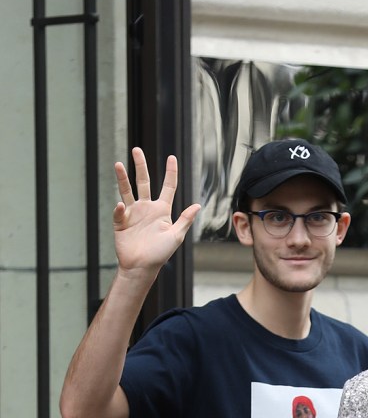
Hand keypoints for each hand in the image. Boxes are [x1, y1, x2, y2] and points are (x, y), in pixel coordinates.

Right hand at [113, 148, 200, 279]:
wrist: (142, 267)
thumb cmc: (160, 254)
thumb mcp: (176, 236)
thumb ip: (185, 220)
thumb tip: (198, 205)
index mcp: (162, 210)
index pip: (167, 187)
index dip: (170, 172)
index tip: (171, 157)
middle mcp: (147, 208)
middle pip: (143, 181)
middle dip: (140, 166)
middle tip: (136, 150)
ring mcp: (132, 213)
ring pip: (127, 190)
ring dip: (122, 178)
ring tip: (119, 164)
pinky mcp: (121, 221)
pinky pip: (120, 211)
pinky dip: (120, 209)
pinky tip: (122, 207)